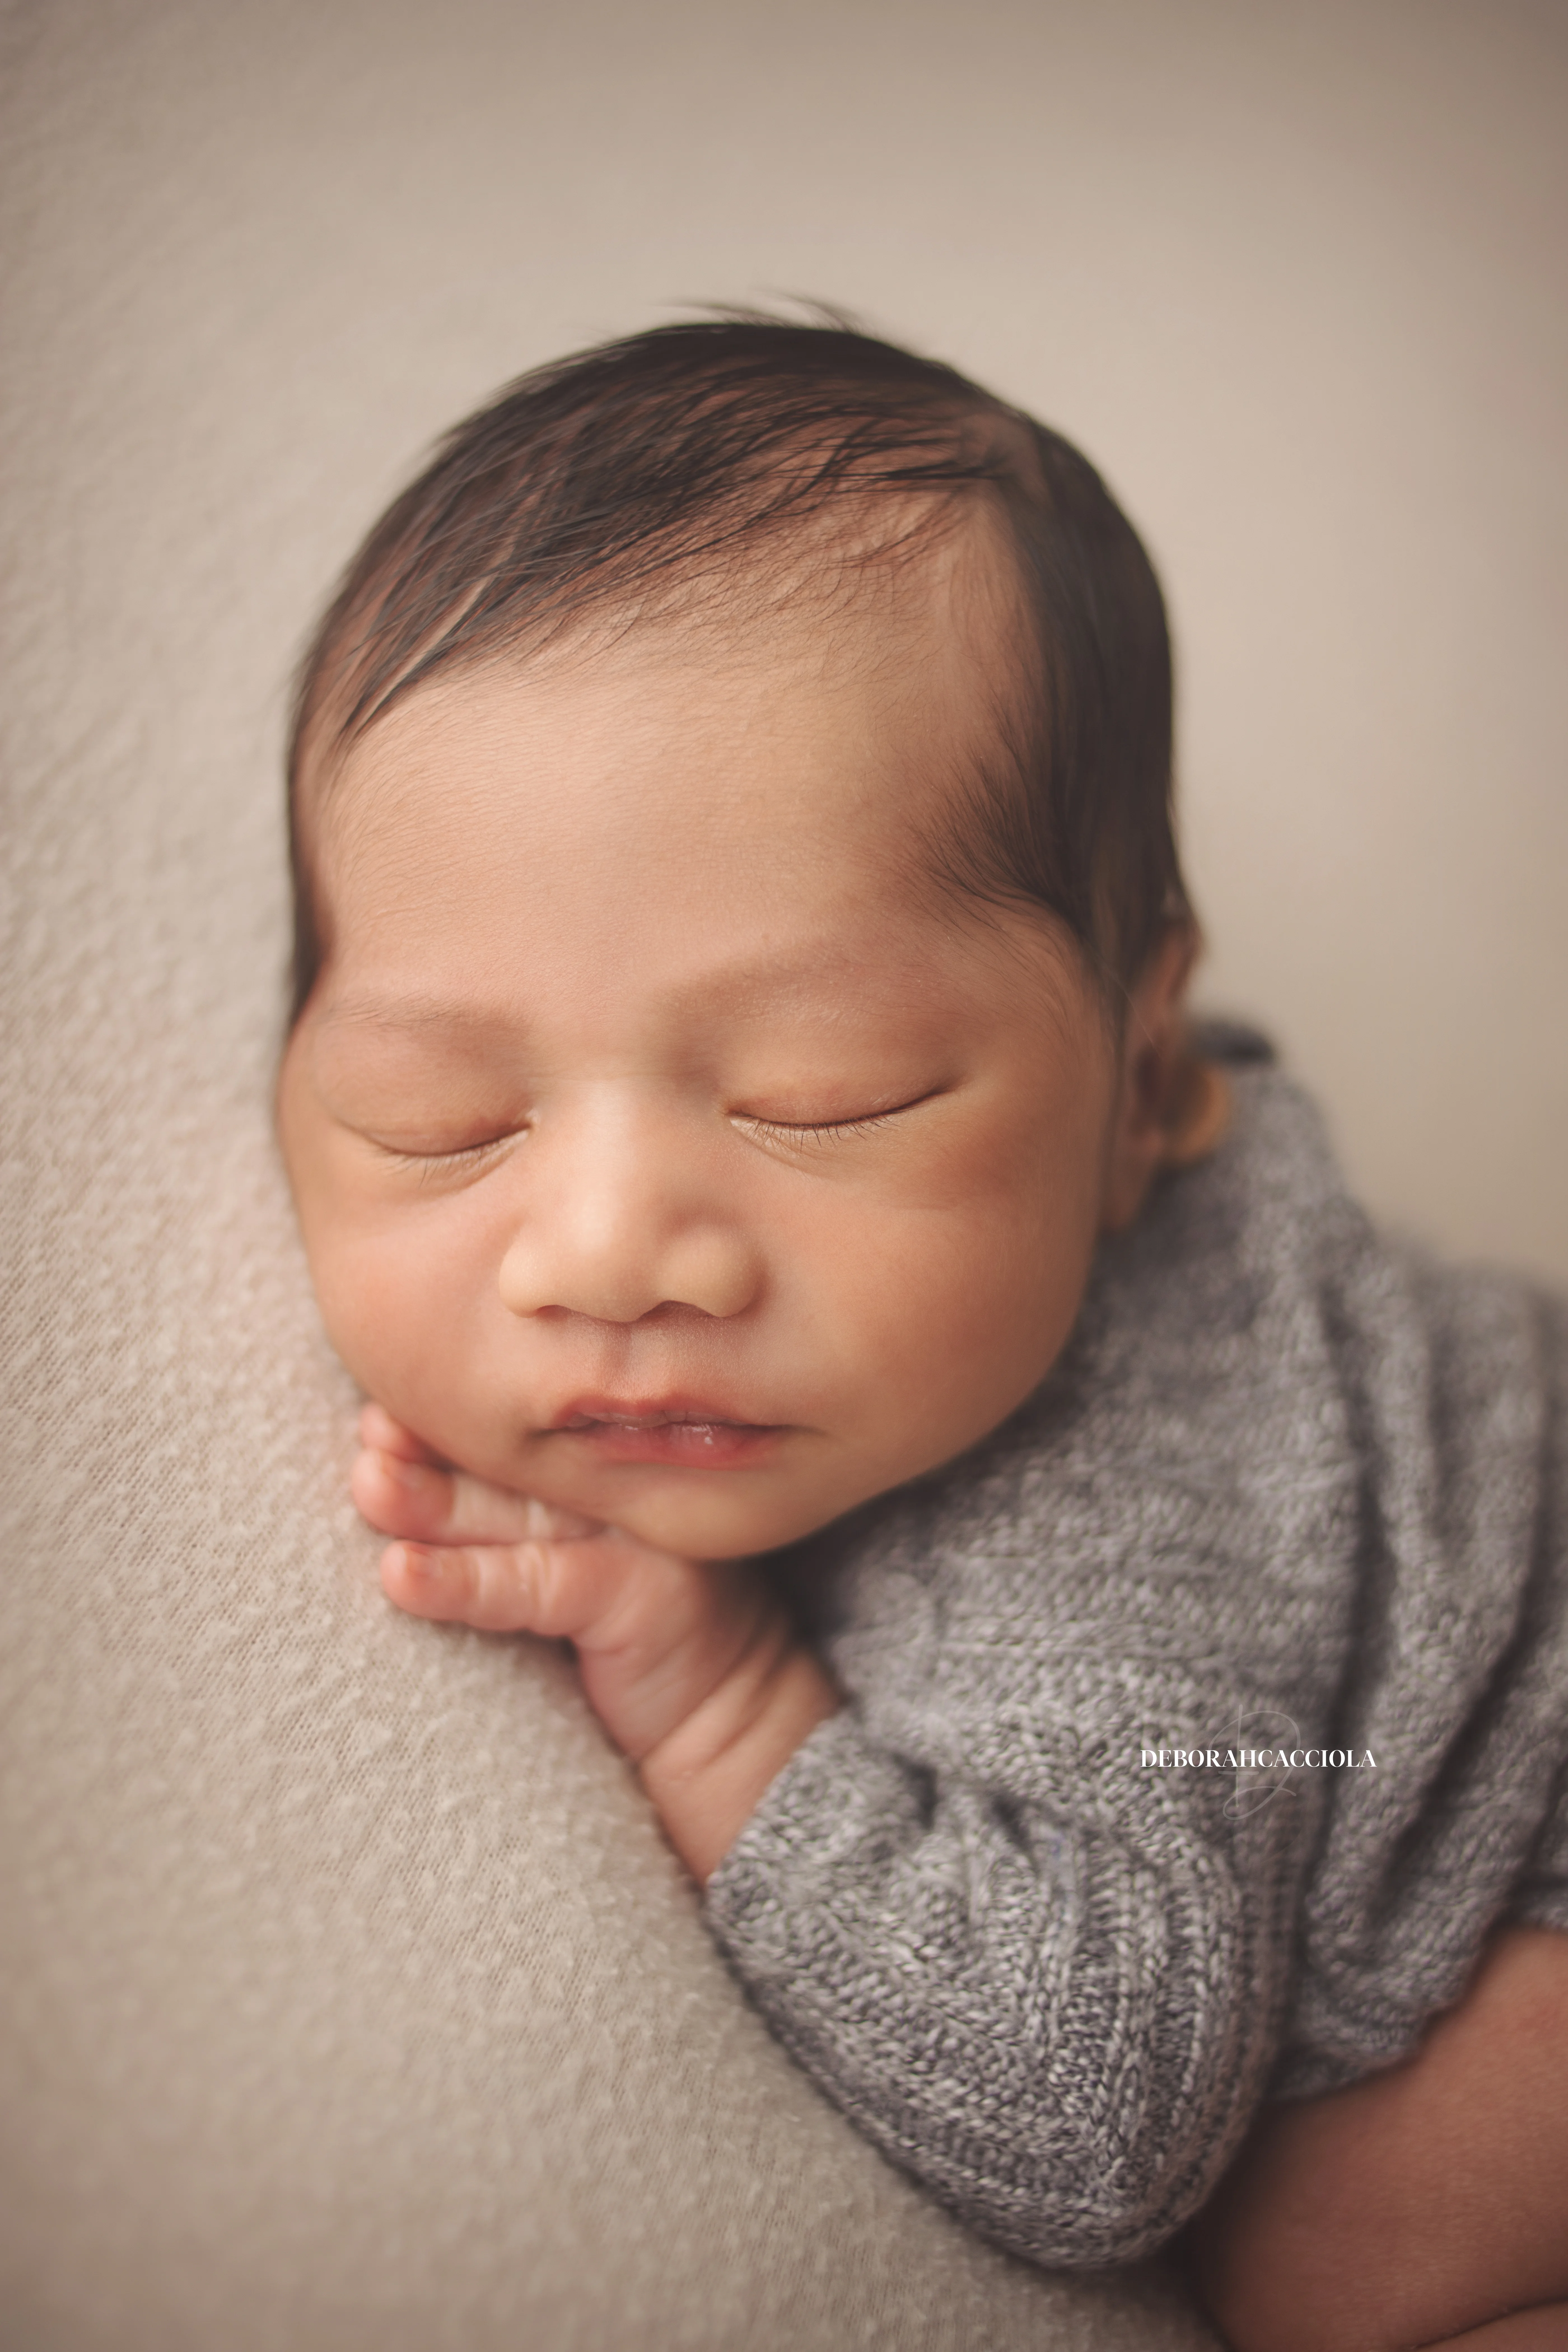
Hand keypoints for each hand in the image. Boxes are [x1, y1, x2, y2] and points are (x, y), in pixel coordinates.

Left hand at [351, 1403, 838, 1880]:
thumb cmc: (621, 1630)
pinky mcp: (641, 1593)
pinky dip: (462, 1582)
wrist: (726, 1712)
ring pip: (515, 1513)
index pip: (512, 1430)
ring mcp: (635, 1533)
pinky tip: (401, 1576)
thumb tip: (385, 1465)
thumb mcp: (558, 1558)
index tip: (375, 1408)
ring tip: (368, 1486)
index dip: (442, 1419)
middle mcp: (620, 1481)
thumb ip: (501, 1514)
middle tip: (368, 1434)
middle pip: (508, 1459)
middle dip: (430, 1448)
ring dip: (434, 1502)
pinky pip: (536, 1583)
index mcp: (599, 1463)